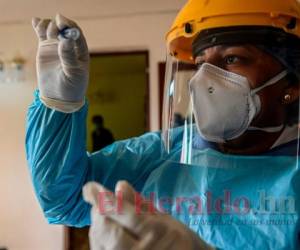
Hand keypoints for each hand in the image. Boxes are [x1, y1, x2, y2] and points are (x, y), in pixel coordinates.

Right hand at [32, 14, 88, 112]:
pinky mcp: (45, 49)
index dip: (70, 26)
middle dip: (59, 25)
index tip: (62, 23)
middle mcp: (69, 46)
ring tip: (45, 32)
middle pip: (63, 28)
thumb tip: (65, 40)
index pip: (76, 33)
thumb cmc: (72, 87)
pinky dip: (39, 27)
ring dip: (49, 25)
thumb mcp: (73, 73)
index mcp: (80, 51)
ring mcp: (57, 46)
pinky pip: (42, 34)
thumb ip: (69, 56)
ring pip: (52, 29)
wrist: (60, 98)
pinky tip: (36, 22)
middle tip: (54, 29)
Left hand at [83, 181, 214, 249]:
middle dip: (98, 211)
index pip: (124, 212)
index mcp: (156, 231)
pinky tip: (103, 231)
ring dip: (96, 225)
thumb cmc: (177, 239)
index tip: (90, 187)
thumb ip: (139, 203)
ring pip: (100, 243)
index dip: (104, 199)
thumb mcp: (163, 218)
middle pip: (107, 229)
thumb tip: (120, 185)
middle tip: (99, 201)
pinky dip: (98, 239)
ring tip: (103, 215)